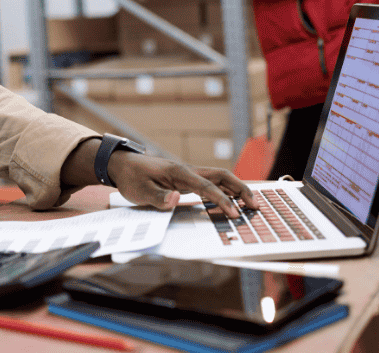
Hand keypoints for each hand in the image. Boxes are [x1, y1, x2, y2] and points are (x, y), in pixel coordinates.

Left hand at [107, 151, 255, 218]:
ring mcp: (188, 174)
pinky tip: (230, 201)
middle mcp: (188, 171)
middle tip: (255, 205)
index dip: (222, 200)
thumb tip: (176, 199)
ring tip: (250, 204)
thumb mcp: (140, 191)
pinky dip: (225, 190)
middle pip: (222, 176)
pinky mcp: (186, 179)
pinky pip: (211, 183)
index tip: (234, 213)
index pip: (207, 186)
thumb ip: (158, 197)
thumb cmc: (131, 178)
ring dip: (236, 189)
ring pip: (219, 178)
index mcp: (179, 173)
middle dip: (241, 189)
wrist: (123, 165)